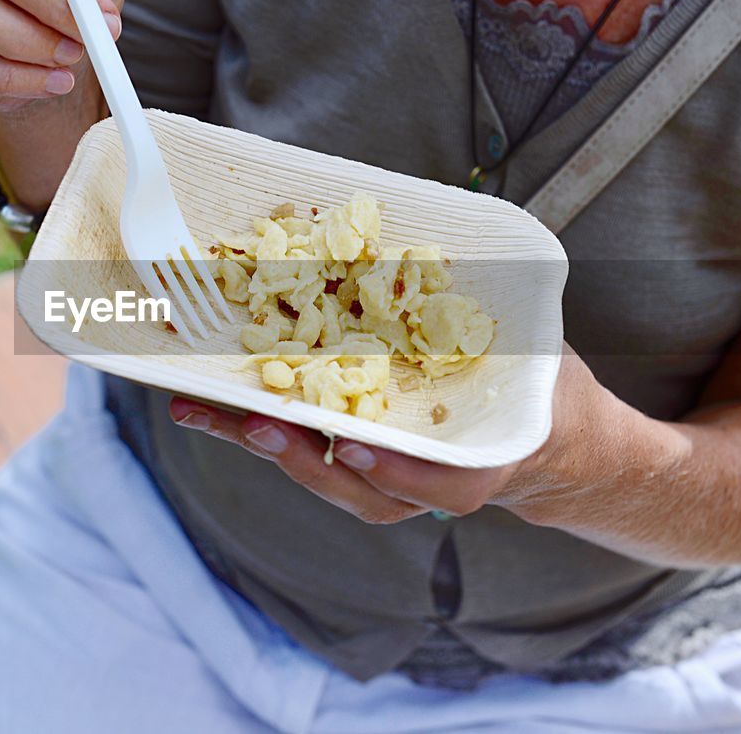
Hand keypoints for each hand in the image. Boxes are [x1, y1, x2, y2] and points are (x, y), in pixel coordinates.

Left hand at [168, 346, 625, 525]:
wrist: (538, 430)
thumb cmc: (535, 392)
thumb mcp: (541, 361)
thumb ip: (508, 333)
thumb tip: (476, 257)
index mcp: (473, 467)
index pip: (436, 483)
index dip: (393, 470)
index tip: (354, 445)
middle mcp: (417, 483)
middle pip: (350, 481)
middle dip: (298, 454)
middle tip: (255, 424)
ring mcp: (378, 477)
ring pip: (312, 468)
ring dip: (254, 440)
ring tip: (199, 411)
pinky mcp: (346, 457)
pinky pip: (297, 448)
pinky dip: (250, 428)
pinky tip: (206, 405)